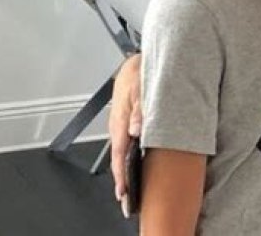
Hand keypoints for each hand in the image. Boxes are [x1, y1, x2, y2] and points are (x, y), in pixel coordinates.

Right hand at [108, 53, 142, 215]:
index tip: (125, 192)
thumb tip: (137, 129)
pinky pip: (128, 142)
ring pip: (123, 150)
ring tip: (131, 189)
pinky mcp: (128, 120)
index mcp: (120, 120)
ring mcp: (122, 123)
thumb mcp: (141, 87)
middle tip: (127, 200)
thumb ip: (140, 108)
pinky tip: (137, 163)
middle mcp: (119, 124)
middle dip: (122, 179)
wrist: (135, 60)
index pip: (119, 154)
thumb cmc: (138, 72)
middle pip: (119, 157)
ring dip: (125, 169)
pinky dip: (130, 155)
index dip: (121, 175)